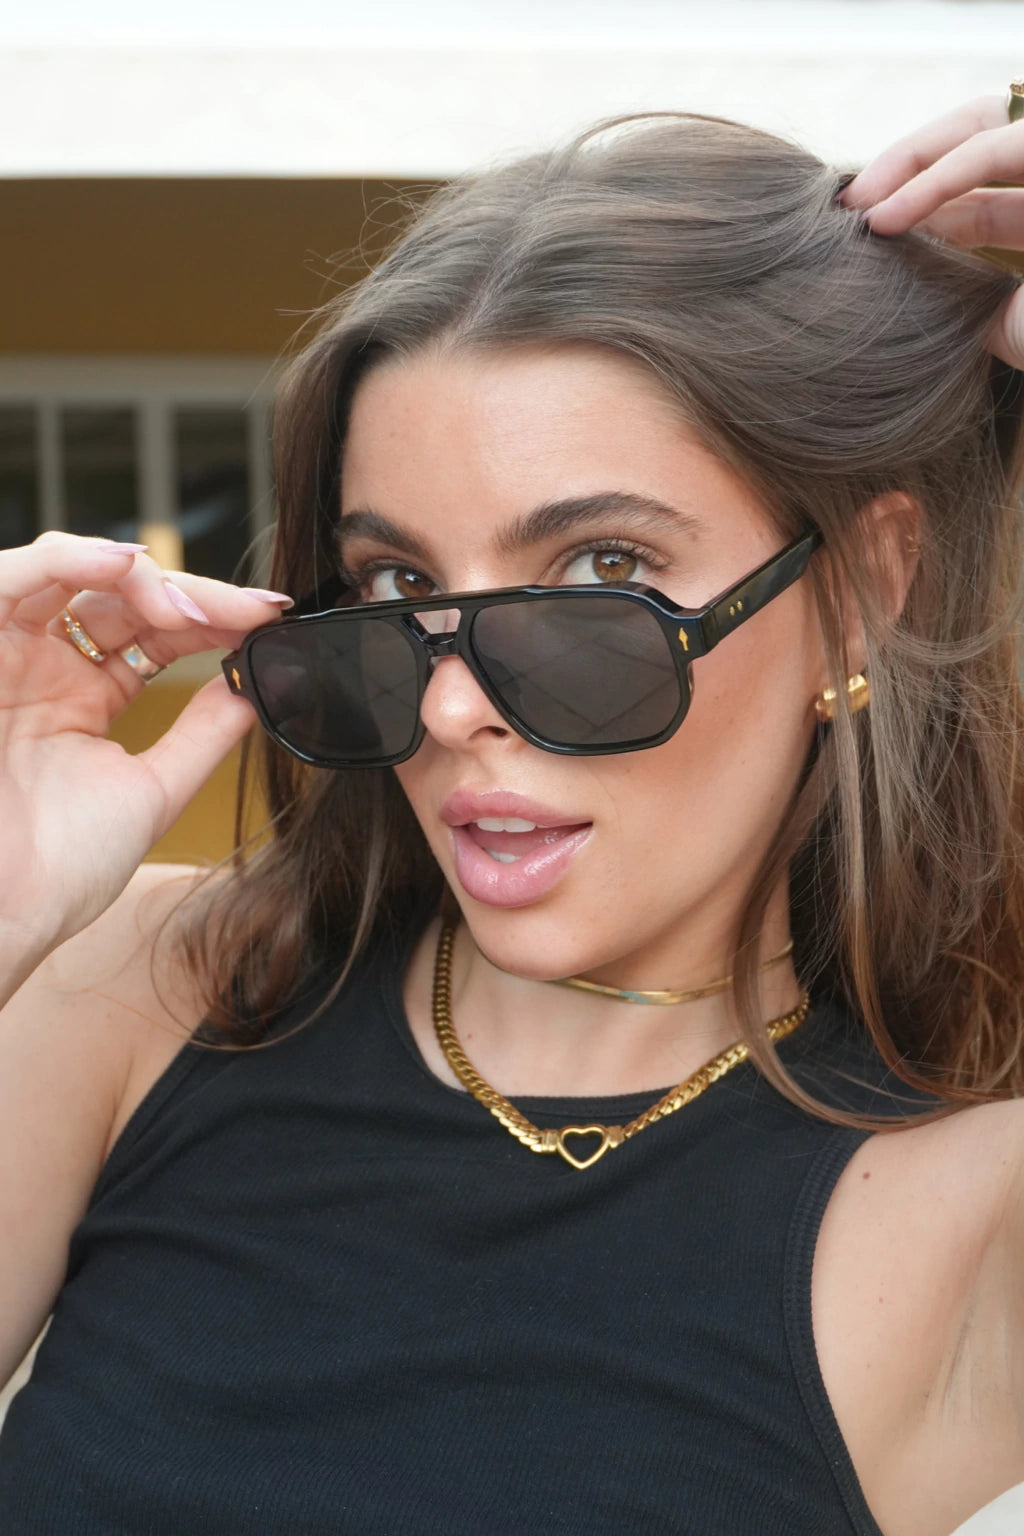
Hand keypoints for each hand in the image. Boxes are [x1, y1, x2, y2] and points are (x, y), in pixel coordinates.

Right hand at [0, 532, 291, 963]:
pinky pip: (11, 579)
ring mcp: (3, 654)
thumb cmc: (59, 869)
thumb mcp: (152, 790)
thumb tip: (258, 685)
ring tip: (192, 607)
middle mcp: (40, 666)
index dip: (214, 619)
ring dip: (139, 576)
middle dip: (192, 595)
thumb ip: (204, 734)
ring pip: (70, 571)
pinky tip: (127, 566)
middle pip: (122, 596)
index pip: (155, 632)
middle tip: (250, 612)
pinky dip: (68, 559)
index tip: (272, 621)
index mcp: (81, 697)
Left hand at [839, 94, 1023, 368]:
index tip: (860, 223)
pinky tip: (889, 213)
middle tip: (848, 206)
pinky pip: (998, 147)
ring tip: (859, 208)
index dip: (921, 190)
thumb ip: (971, 301)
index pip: (983, 182)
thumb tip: (914, 294)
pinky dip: (938, 176)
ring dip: (912, 162)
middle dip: (908, 162)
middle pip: (982, 134)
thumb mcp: (1006, 324)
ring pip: (986, 128)